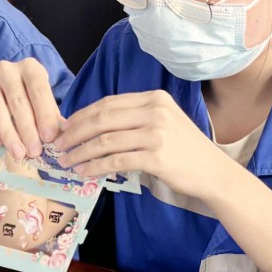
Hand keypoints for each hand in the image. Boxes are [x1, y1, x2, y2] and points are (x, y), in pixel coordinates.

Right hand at [0, 58, 63, 159]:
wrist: (5, 90)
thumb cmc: (31, 99)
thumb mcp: (44, 103)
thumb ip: (51, 116)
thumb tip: (61, 134)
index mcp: (30, 67)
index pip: (39, 91)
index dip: (44, 115)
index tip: (48, 137)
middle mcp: (6, 69)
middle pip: (18, 102)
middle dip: (27, 130)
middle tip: (34, 151)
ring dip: (8, 134)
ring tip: (18, 153)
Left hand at [54, 90, 231, 201]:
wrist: (213, 172)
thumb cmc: (186, 150)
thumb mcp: (164, 123)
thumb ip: (135, 119)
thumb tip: (94, 126)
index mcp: (155, 98)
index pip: (108, 103)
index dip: (81, 115)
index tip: (65, 128)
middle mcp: (155, 111)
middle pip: (102, 119)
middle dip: (75, 133)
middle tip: (58, 145)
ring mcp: (156, 134)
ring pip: (105, 140)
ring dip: (81, 152)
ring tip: (67, 161)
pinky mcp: (156, 157)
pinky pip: (116, 161)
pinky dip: (95, 166)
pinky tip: (84, 172)